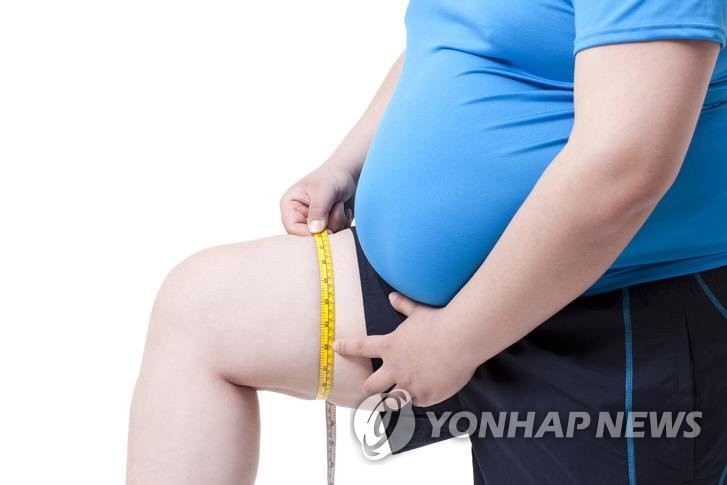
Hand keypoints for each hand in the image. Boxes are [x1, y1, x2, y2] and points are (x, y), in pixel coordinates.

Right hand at [279, 162, 355, 235]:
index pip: (292, 228)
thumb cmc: (333, 177)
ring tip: (340, 205)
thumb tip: (315, 231)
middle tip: (338, 209)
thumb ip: (318, 210)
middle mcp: (299, 217)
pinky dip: (343, 224)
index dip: (309, 234)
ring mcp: (314, 223)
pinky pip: (336, 236)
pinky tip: (344, 210)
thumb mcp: (324, 190)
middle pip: (309, 236)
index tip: (328, 231)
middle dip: (327, 226)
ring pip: (325, 237)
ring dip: (337, 222)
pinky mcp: (327, 227)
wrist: (349, 174)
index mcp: (290, 206)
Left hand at [334, 292, 478, 406]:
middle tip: (368, 390)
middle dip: (368, 388)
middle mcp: (396, 368)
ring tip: (393, 401)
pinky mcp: (427, 395)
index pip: (361, 346)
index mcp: (390, 346)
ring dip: (393, 399)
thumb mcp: (419, 311)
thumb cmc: (440, 321)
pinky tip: (424, 394)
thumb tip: (393, 296)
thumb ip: (404, 305)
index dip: (347, 347)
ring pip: (393, 400)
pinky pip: (418, 402)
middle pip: (371, 386)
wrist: (461, 338)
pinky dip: (420, 398)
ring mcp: (410, 384)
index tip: (335, 346)